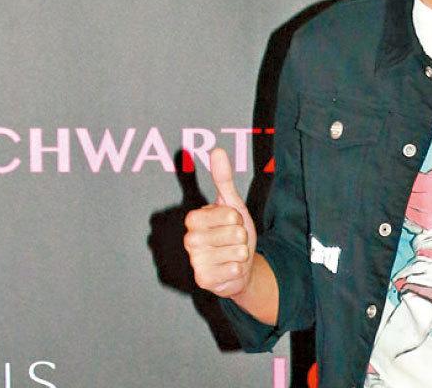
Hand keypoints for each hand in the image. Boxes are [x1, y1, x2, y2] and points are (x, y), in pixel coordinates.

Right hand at [184, 147, 257, 297]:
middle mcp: (190, 239)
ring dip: (241, 253)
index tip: (230, 222)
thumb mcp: (232, 205)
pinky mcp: (203, 280)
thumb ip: (223, 179)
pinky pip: (234, 269)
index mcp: (194, 219)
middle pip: (235, 231)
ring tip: (231, 254)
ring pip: (237, 251)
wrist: (239, 267)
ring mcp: (195, 261)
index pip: (229, 213)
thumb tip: (217, 150)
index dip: (236, 218)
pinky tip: (230, 269)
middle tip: (232, 241)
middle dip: (241, 236)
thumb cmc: (233, 234)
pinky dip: (239, 269)